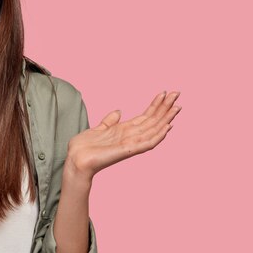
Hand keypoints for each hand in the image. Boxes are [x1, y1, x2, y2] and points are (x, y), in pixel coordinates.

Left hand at [66, 91, 181, 180]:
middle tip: (177, 93)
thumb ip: (110, 121)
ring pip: (154, 130)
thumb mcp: (98, 129)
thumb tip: (119, 112)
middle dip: (165, 107)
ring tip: (176, 106)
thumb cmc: (85, 147)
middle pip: (153, 120)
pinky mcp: (127, 150)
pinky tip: (167, 126)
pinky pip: (147, 143)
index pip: (145, 116)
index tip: (165, 93)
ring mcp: (130, 144)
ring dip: (166, 118)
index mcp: (124, 131)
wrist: (75, 159)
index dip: (155, 105)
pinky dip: (158, 135)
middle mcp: (130, 137)